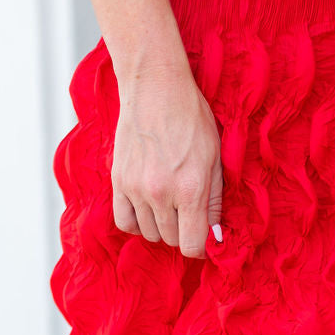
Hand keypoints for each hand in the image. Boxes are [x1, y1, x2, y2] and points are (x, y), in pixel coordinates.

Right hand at [112, 58, 224, 257]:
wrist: (155, 87)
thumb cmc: (191, 118)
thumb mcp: (215, 158)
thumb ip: (215, 201)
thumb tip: (215, 235)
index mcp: (190, 189)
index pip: (192, 245)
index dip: (201, 247)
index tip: (204, 239)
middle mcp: (161, 193)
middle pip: (171, 240)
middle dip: (183, 232)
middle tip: (189, 214)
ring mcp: (136, 188)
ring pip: (149, 233)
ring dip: (161, 226)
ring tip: (170, 205)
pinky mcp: (118, 181)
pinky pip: (124, 222)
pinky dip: (137, 222)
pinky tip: (147, 210)